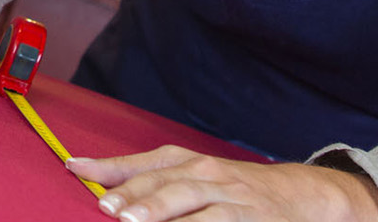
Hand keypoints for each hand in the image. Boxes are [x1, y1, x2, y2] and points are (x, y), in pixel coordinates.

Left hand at [69, 147, 377, 221]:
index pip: (145, 164)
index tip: (75, 168)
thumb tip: (95, 178)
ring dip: (163, 215)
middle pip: (168, 185)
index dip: (110, 168)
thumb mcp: (194, 174)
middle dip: (137, 197)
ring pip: (195, 208)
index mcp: (191, 162)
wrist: (302, 195)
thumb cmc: (234, 189)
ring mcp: (233, 202)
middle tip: (109, 209)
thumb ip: (148, 176)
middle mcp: (210, 176)